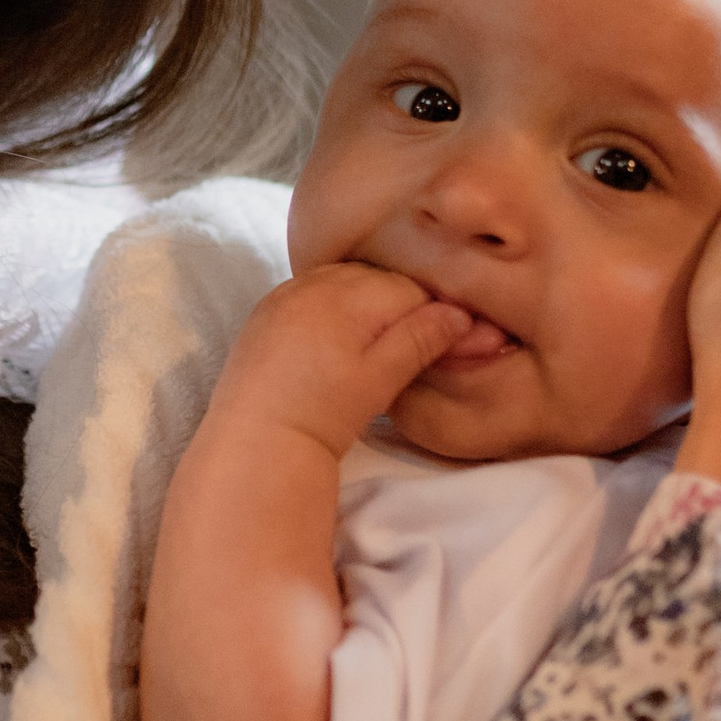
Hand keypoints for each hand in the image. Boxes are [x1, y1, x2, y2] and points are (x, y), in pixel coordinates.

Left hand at [210, 262, 472, 463]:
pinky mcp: (268, 308)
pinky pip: (314, 292)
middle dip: (399, 308)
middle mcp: (315, 282)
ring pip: (346, 282)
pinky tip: (336, 341)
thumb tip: (462, 314)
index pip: (411, 289)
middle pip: (378, 280)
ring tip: (369, 350)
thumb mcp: (380, 379)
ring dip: (365, 306)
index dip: (434, 315)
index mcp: (348, 294)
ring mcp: (287, 292)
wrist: (258, 439)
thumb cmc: (323, 414)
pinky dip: (332, 307)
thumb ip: (421, 339)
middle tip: (406, 352)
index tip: (443, 345)